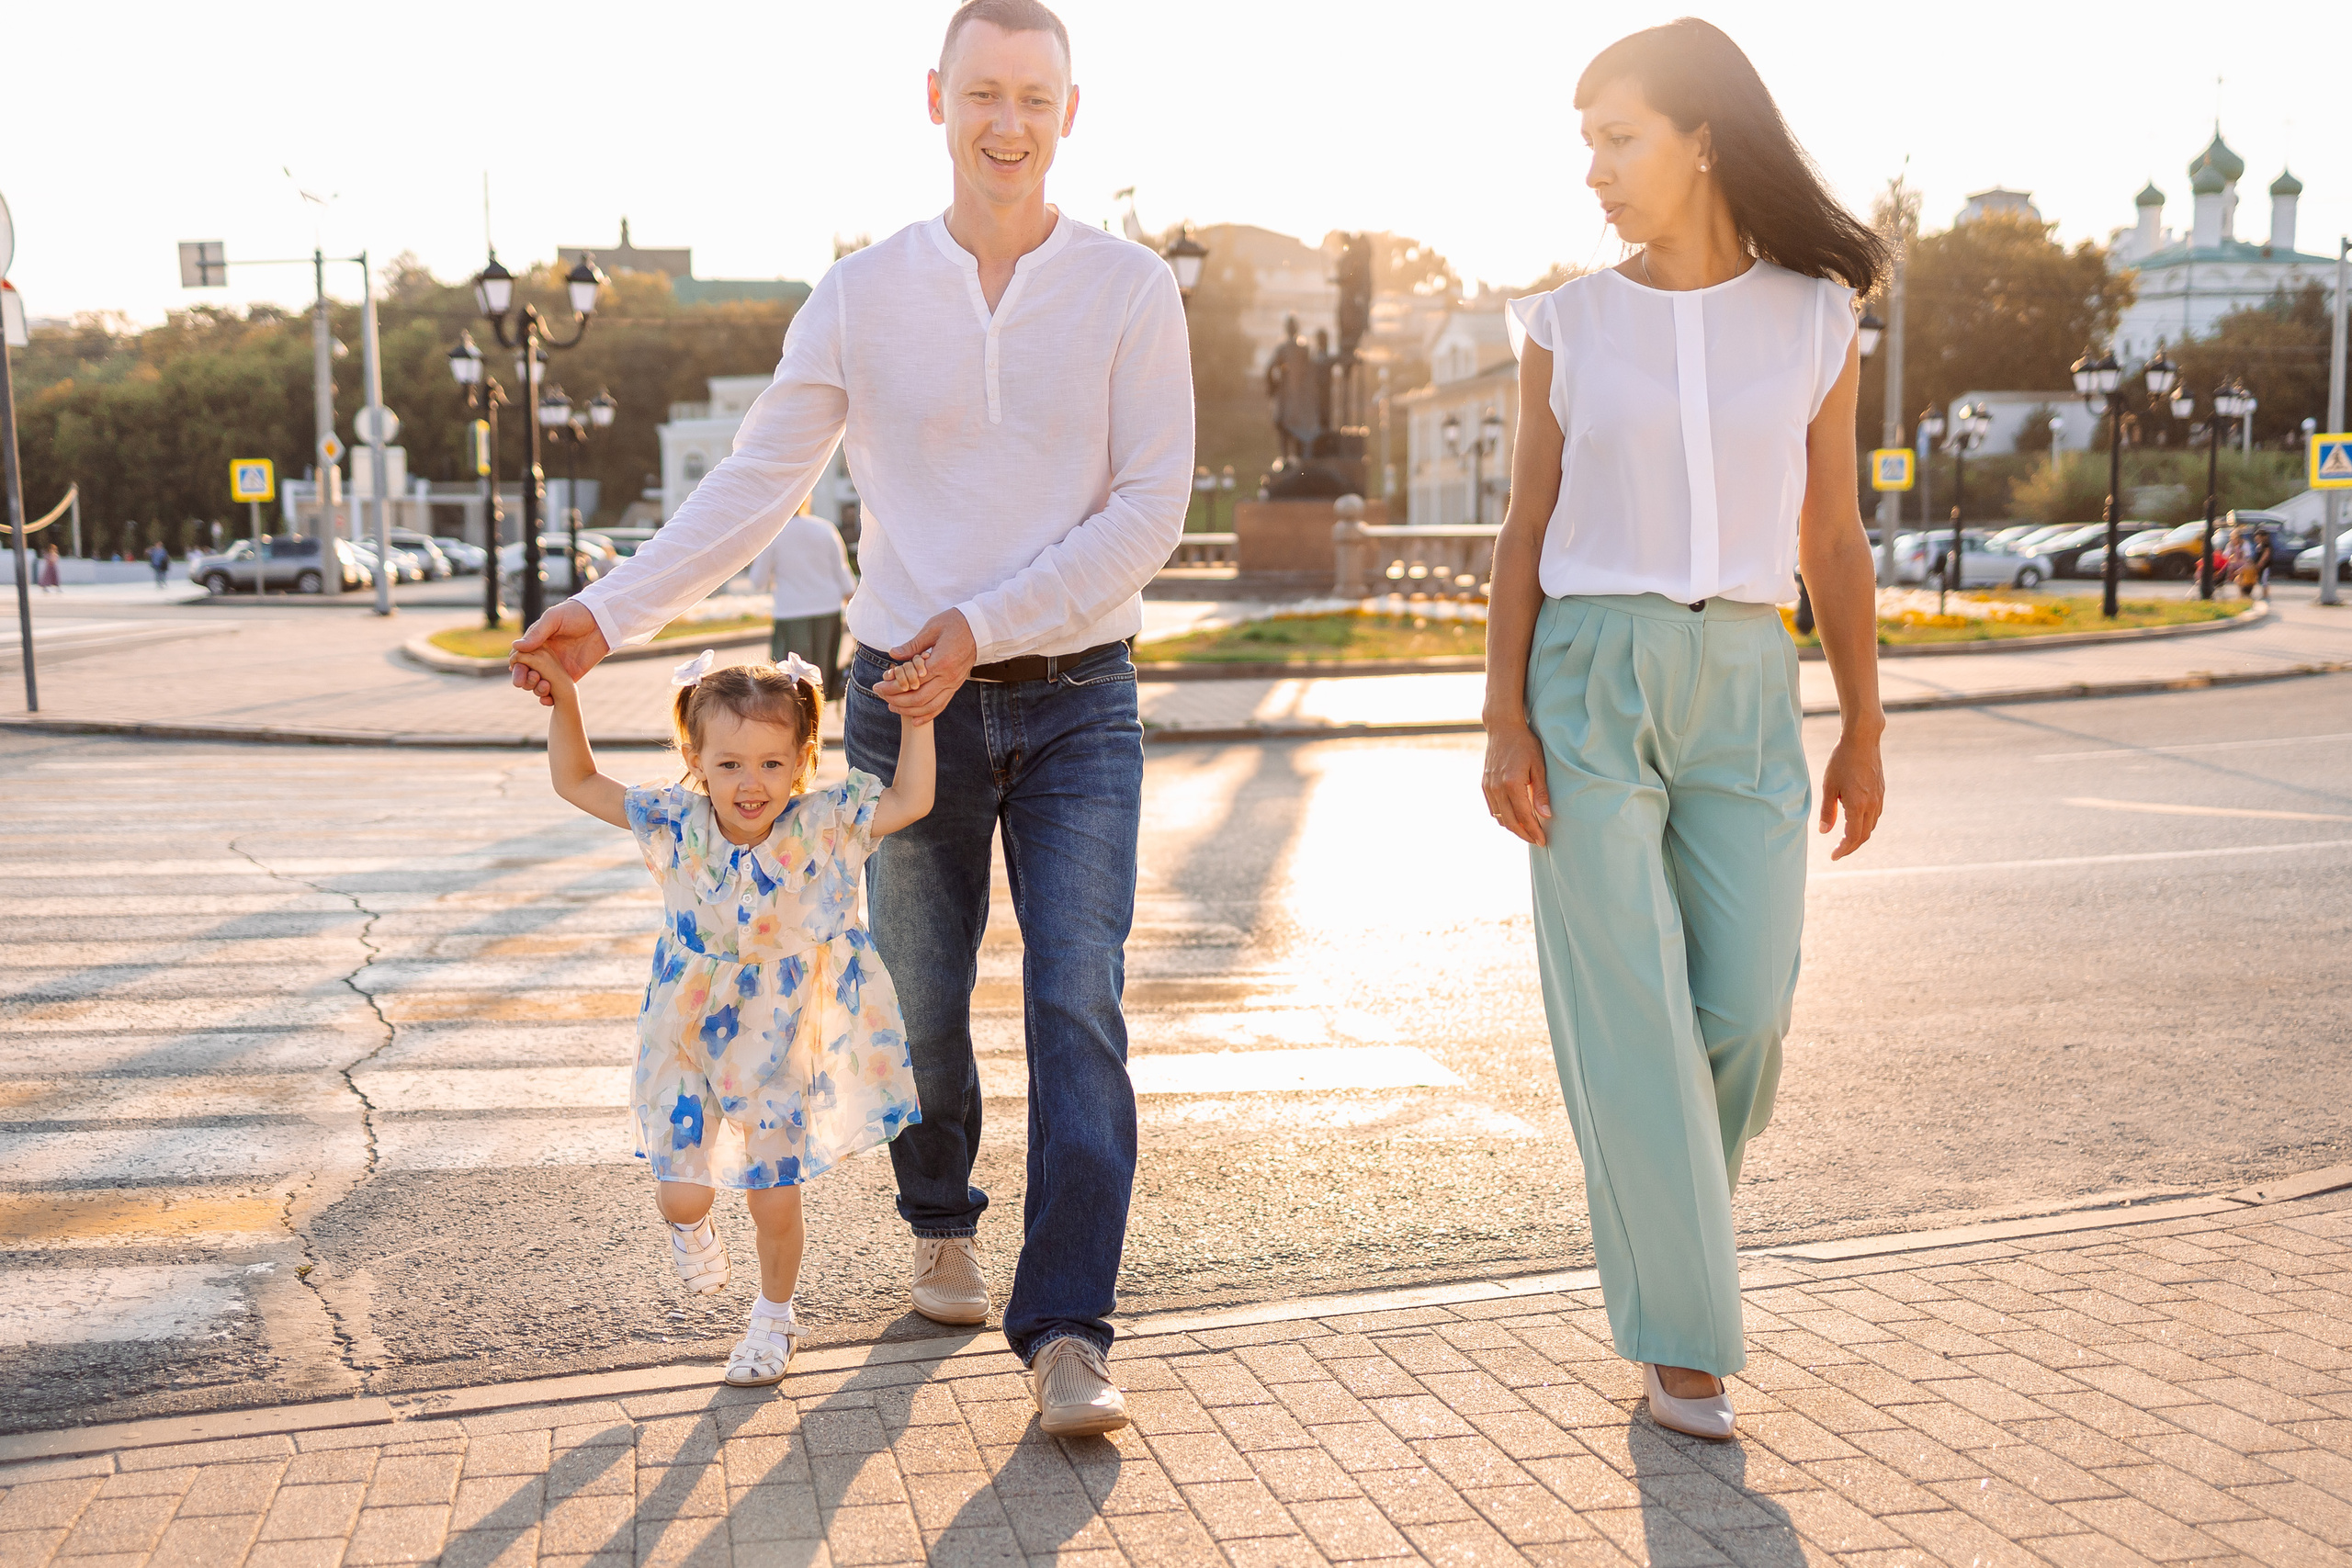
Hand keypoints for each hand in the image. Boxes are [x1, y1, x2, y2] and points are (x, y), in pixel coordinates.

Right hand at [509, 601, 609, 707]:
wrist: (602, 621)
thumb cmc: (575, 614)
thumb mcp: (554, 619)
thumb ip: (537, 633)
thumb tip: (516, 647)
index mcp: (536, 643)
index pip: (519, 657)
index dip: (516, 664)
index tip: (516, 668)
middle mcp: (543, 657)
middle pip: (526, 673)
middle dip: (522, 679)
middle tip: (525, 681)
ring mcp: (556, 668)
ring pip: (538, 684)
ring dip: (535, 689)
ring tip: (542, 686)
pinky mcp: (570, 677)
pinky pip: (556, 691)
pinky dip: (549, 698)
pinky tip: (547, 700)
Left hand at [881, 609, 975, 722]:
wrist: (981, 627)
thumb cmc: (955, 623)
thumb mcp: (932, 628)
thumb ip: (913, 645)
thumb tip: (893, 654)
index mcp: (941, 662)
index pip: (911, 681)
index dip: (892, 687)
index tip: (879, 685)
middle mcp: (948, 677)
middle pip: (918, 698)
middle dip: (896, 699)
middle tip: (881, 694)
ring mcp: (954, 684)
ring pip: (930, 706)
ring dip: (909, 710)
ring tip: (892, 706)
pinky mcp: (956, 686)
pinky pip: (942, 705)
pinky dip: (928, 715)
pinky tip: (915, 720)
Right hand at [1482, 720, 1551, 845]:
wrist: (1503, 728)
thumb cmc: (1525, 744)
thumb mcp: (1539, 766)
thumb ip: (1541, 792)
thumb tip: (1546, 815)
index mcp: (1512, 784)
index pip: (1524, 816)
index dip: (1534, 831)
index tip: (1543, 841)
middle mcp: (1497, 788)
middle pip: (1510, 822)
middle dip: (1524, 834)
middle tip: (1536, 841)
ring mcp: (1489, 787)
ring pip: (1500, 818)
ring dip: (1513, 828)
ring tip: (1527, 831)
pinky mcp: (1485, 785)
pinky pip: (1493, 809)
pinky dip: (1503, 817)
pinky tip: (1514, 818)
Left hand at [1819, 731, 1884, 860]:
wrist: (1863, 740)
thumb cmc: (1841, 761)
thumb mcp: (1828, 786)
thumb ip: (1827, 811)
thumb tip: (1824, 832)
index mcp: (1858, 805)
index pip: (1852, 836)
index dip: (1843, 850)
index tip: (1833, 856)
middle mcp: (1872, 804)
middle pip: (1864, 835)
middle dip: (1850, 847)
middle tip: (1837, 852)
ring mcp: (1879, 798)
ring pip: (1871, 826)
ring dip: (1859, 837)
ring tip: (1844, 840)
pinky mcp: (1881, 792)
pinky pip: (1875, 815)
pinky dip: (1865, 825)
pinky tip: (1855, 822)